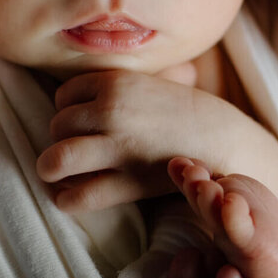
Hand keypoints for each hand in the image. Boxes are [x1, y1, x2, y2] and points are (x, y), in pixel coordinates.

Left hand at [36, 71, 277, 214]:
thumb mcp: (156, 80)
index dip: (67, 111)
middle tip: (75, 148)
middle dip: (60, 139)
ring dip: (51, 168)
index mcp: (117, 81)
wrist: (226, 141)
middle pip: (56, 125)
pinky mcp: (127, 182)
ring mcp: (117, 147)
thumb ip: (121, 80)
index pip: (63, 95)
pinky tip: (67, 198)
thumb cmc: (191, 111)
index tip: (81, 122)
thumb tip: (93, 77)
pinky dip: (64, 200)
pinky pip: (77, 196)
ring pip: (55, 159)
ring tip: (58, 173)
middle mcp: (111, 110)